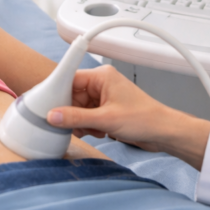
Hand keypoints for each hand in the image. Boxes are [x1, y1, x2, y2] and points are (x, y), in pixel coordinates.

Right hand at [46, 65, 209, 168]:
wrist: (164, 133)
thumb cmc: (145, 119)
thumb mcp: (105, 120)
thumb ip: (75, 118)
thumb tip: (51, 116)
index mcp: (102, 77)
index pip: (69, 79)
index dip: (57, 93)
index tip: (45, 104)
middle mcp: (102, 84)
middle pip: (71, 97)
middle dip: (72, 114)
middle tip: (75, 126)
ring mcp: (104, 98)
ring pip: (78, 109)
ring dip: (82, 123)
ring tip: (96, 129)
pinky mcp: (107, 111)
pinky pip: (87, 117)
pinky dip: (89, 126)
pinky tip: (101, 132)